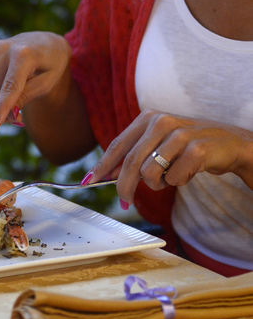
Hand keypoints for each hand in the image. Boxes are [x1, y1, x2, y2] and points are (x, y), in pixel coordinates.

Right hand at [0, 31, 70, 127]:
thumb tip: (8, 114)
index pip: (10, 86)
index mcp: (24, 53)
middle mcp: (4, 48)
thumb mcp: (46, 83)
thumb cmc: (50, 65)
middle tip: (17, 120)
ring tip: (18, 96)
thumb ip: (26, 97)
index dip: (1, 107)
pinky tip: (8, 80)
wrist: (45, 44)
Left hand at [85, 109, 252, 207]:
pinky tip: (188, 173)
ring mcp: (180, 134)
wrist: (230, 144)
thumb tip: (103, 174)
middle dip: (124, 186)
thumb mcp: (158, 145)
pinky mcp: (197, 150)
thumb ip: (133, 155)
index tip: (89, 181)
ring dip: (158, 184)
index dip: (102, 166)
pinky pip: (173, 179)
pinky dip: (177, 182)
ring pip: (150, 173)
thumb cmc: (187, 147)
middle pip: (130, 162)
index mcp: (148, 117)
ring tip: (170, 175)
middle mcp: (162, 121)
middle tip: (124, 201)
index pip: (118, 145)